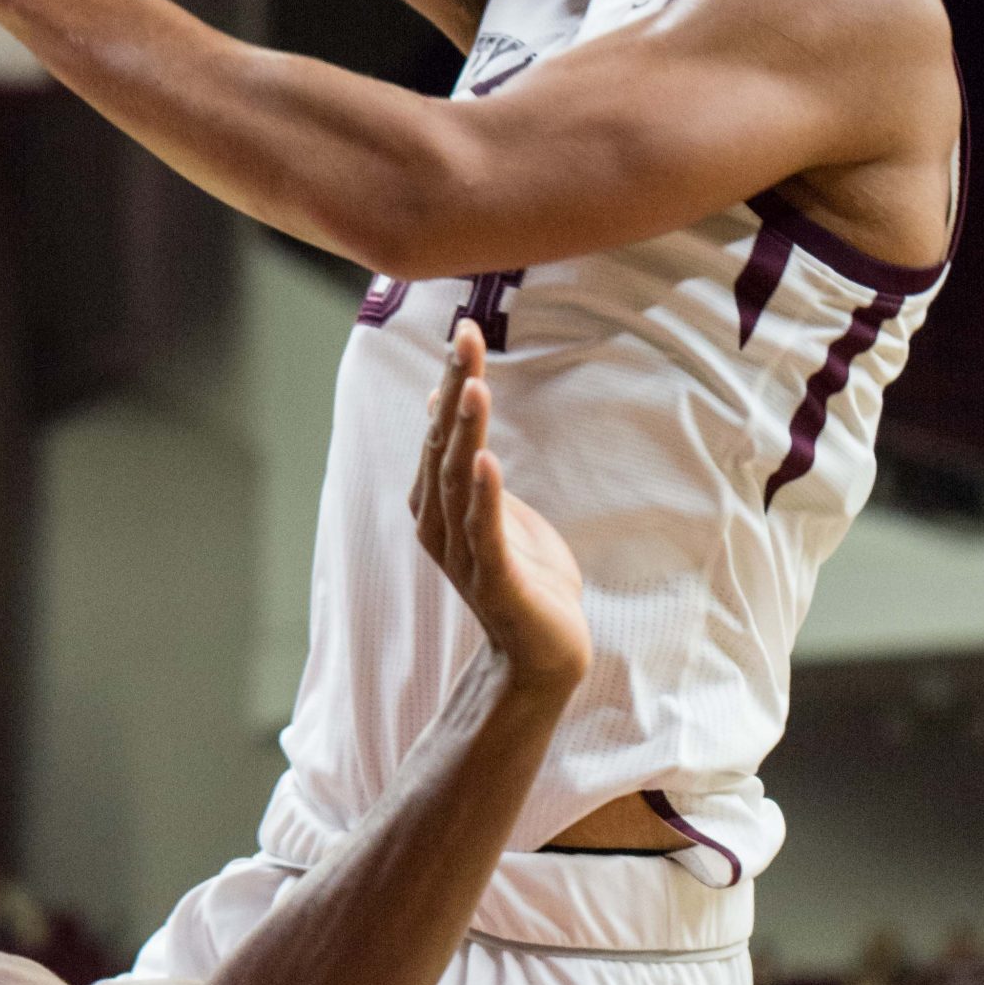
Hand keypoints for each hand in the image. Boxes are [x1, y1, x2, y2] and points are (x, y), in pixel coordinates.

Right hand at [409, 320, 589, 695]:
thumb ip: (470, 463)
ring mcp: (464, 552)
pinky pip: (485, 530)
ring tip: (473, 385)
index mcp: (439, 504)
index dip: (450, 378)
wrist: (545, 655)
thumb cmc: (527, 579)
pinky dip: (485, 493)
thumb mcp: (498, 509)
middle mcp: (439, 523)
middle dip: (454, 386)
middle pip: (443, 444)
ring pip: (459, 480)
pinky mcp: (495, 579)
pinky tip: (487, 458)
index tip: (464, 329)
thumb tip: (447, 403)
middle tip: (465, 335)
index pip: (440, 430)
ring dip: (466, 431)